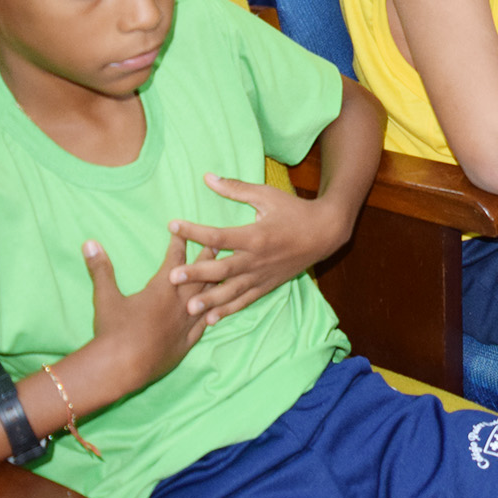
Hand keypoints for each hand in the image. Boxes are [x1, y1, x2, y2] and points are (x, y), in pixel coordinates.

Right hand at [85, 234, 212, 390]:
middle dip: (208, 257)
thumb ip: (100, 269)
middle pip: (200, 275)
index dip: (179, 243)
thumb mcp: (104, 297)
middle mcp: (179, 303)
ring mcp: (185, 324)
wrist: (120, 368)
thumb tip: (89, 242)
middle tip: (218, 242)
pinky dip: (213, 315)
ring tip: (226, 273)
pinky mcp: (187, 343)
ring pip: (208, 298)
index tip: (183, 230)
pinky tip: (218, 311)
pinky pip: (205, 325)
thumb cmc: (112, 331)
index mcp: (161, 289)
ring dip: (216, 284)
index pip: (175, 259)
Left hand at [167, 173, 350, 322]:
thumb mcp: (267, 195)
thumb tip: (208, 177)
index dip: (194, 232)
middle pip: (222, 269)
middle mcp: (257, 259)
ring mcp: (263, 275)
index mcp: (255, 235)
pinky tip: (211, 319)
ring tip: (189, 308)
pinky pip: (246, 300)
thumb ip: (236, 189)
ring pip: (233, 291)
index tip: (172, 226)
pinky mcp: (267, 285)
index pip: (219, 236)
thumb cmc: (294, 210)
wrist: (325, 232)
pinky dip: (229, 310)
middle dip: (197, 274)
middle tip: (172, 277)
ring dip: (210, 300)